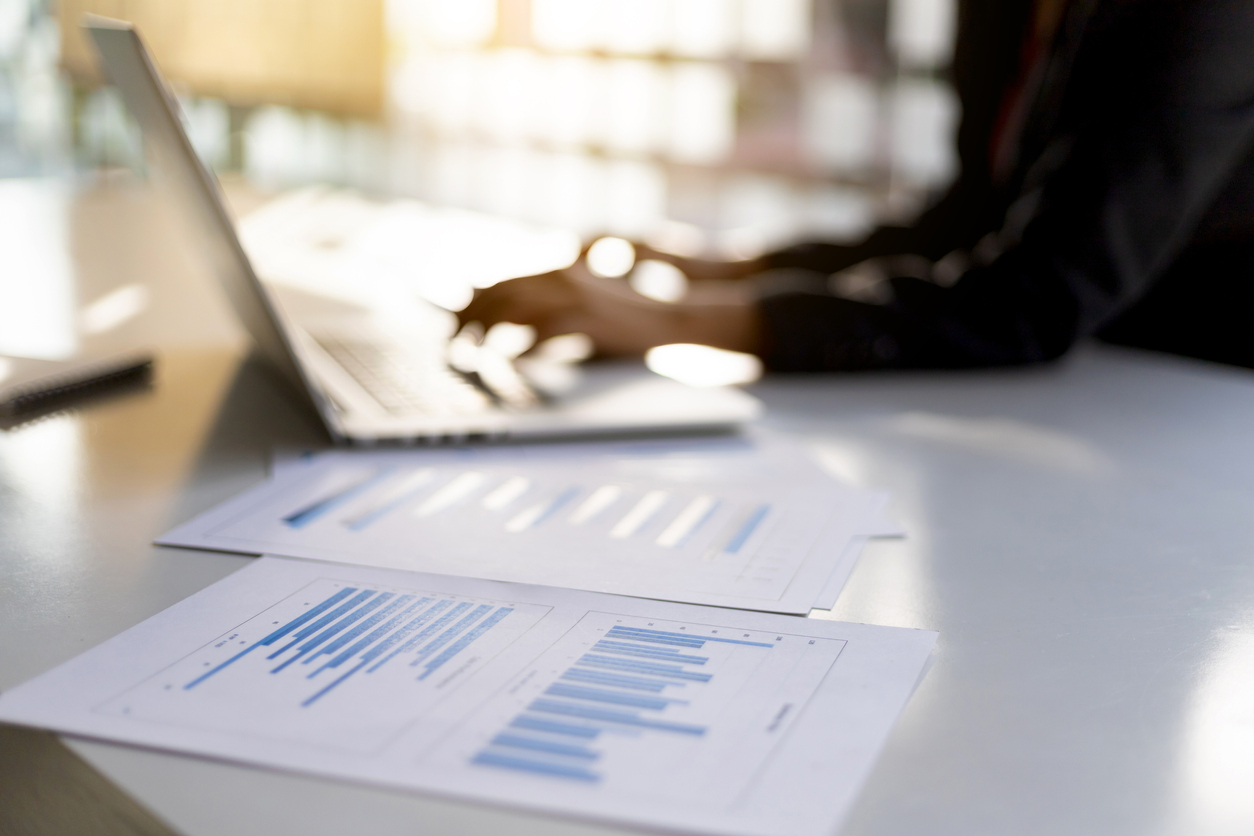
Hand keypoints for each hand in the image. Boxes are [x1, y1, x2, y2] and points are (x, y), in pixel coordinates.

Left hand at [458, 257, 762, 357]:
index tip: (452, 325)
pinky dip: (520, 348)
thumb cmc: (625, 322)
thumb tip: (512, 335)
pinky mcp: (585, 316)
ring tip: (470, 356)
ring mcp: (572, 294)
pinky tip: (509, 364)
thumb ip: (548, 314)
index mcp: (556, 270)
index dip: (471, 303)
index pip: (501, 281)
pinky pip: (540, 332)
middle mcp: (559, 275)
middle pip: (498, 293)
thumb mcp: (581, 311)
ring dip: (486, 334)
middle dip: (469, 320)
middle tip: (451, 346)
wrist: (669, 320)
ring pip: (511, 309)